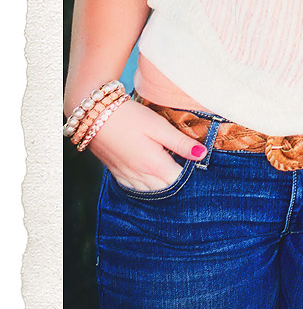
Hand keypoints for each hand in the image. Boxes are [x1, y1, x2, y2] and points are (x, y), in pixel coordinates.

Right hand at [84, 97, 206, 190]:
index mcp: (154, 165)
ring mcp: (127, 176)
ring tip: (174, 179)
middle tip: (191, 176)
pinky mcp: (117, 173)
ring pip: (150, 193)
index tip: (201, 171)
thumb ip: (180, 142)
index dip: (192, 178)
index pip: (180, 181)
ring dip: (163, 189)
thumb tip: (202, 154)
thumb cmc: (128, 117)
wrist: (94, 115)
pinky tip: (152, 181)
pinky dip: (146, 189)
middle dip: (179, 186)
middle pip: (166, 191)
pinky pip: (135, 190)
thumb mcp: (158, 126)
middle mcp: (141, 176)